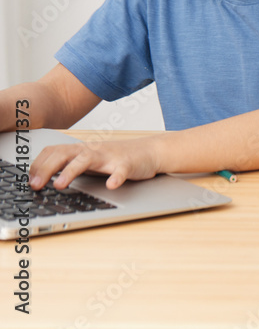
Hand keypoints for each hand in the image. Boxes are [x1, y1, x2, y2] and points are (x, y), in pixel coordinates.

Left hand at [29, 138, 161, 189]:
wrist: (150, 152)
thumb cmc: (118, 158)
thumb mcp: (90, 160)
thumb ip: (70, 165)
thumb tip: (43, 178)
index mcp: (82, 150)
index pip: (54, 151)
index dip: (39, 165)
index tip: (30, 180)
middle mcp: (93, 151)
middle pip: (64, 153)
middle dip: (47, 168)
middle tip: (36, 185)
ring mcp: (110, 157)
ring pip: (87, 159)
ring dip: (71, 171)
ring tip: (60, 184)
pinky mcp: (128, 164)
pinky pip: (121, 170)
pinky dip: (116, 178)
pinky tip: (111, 185)